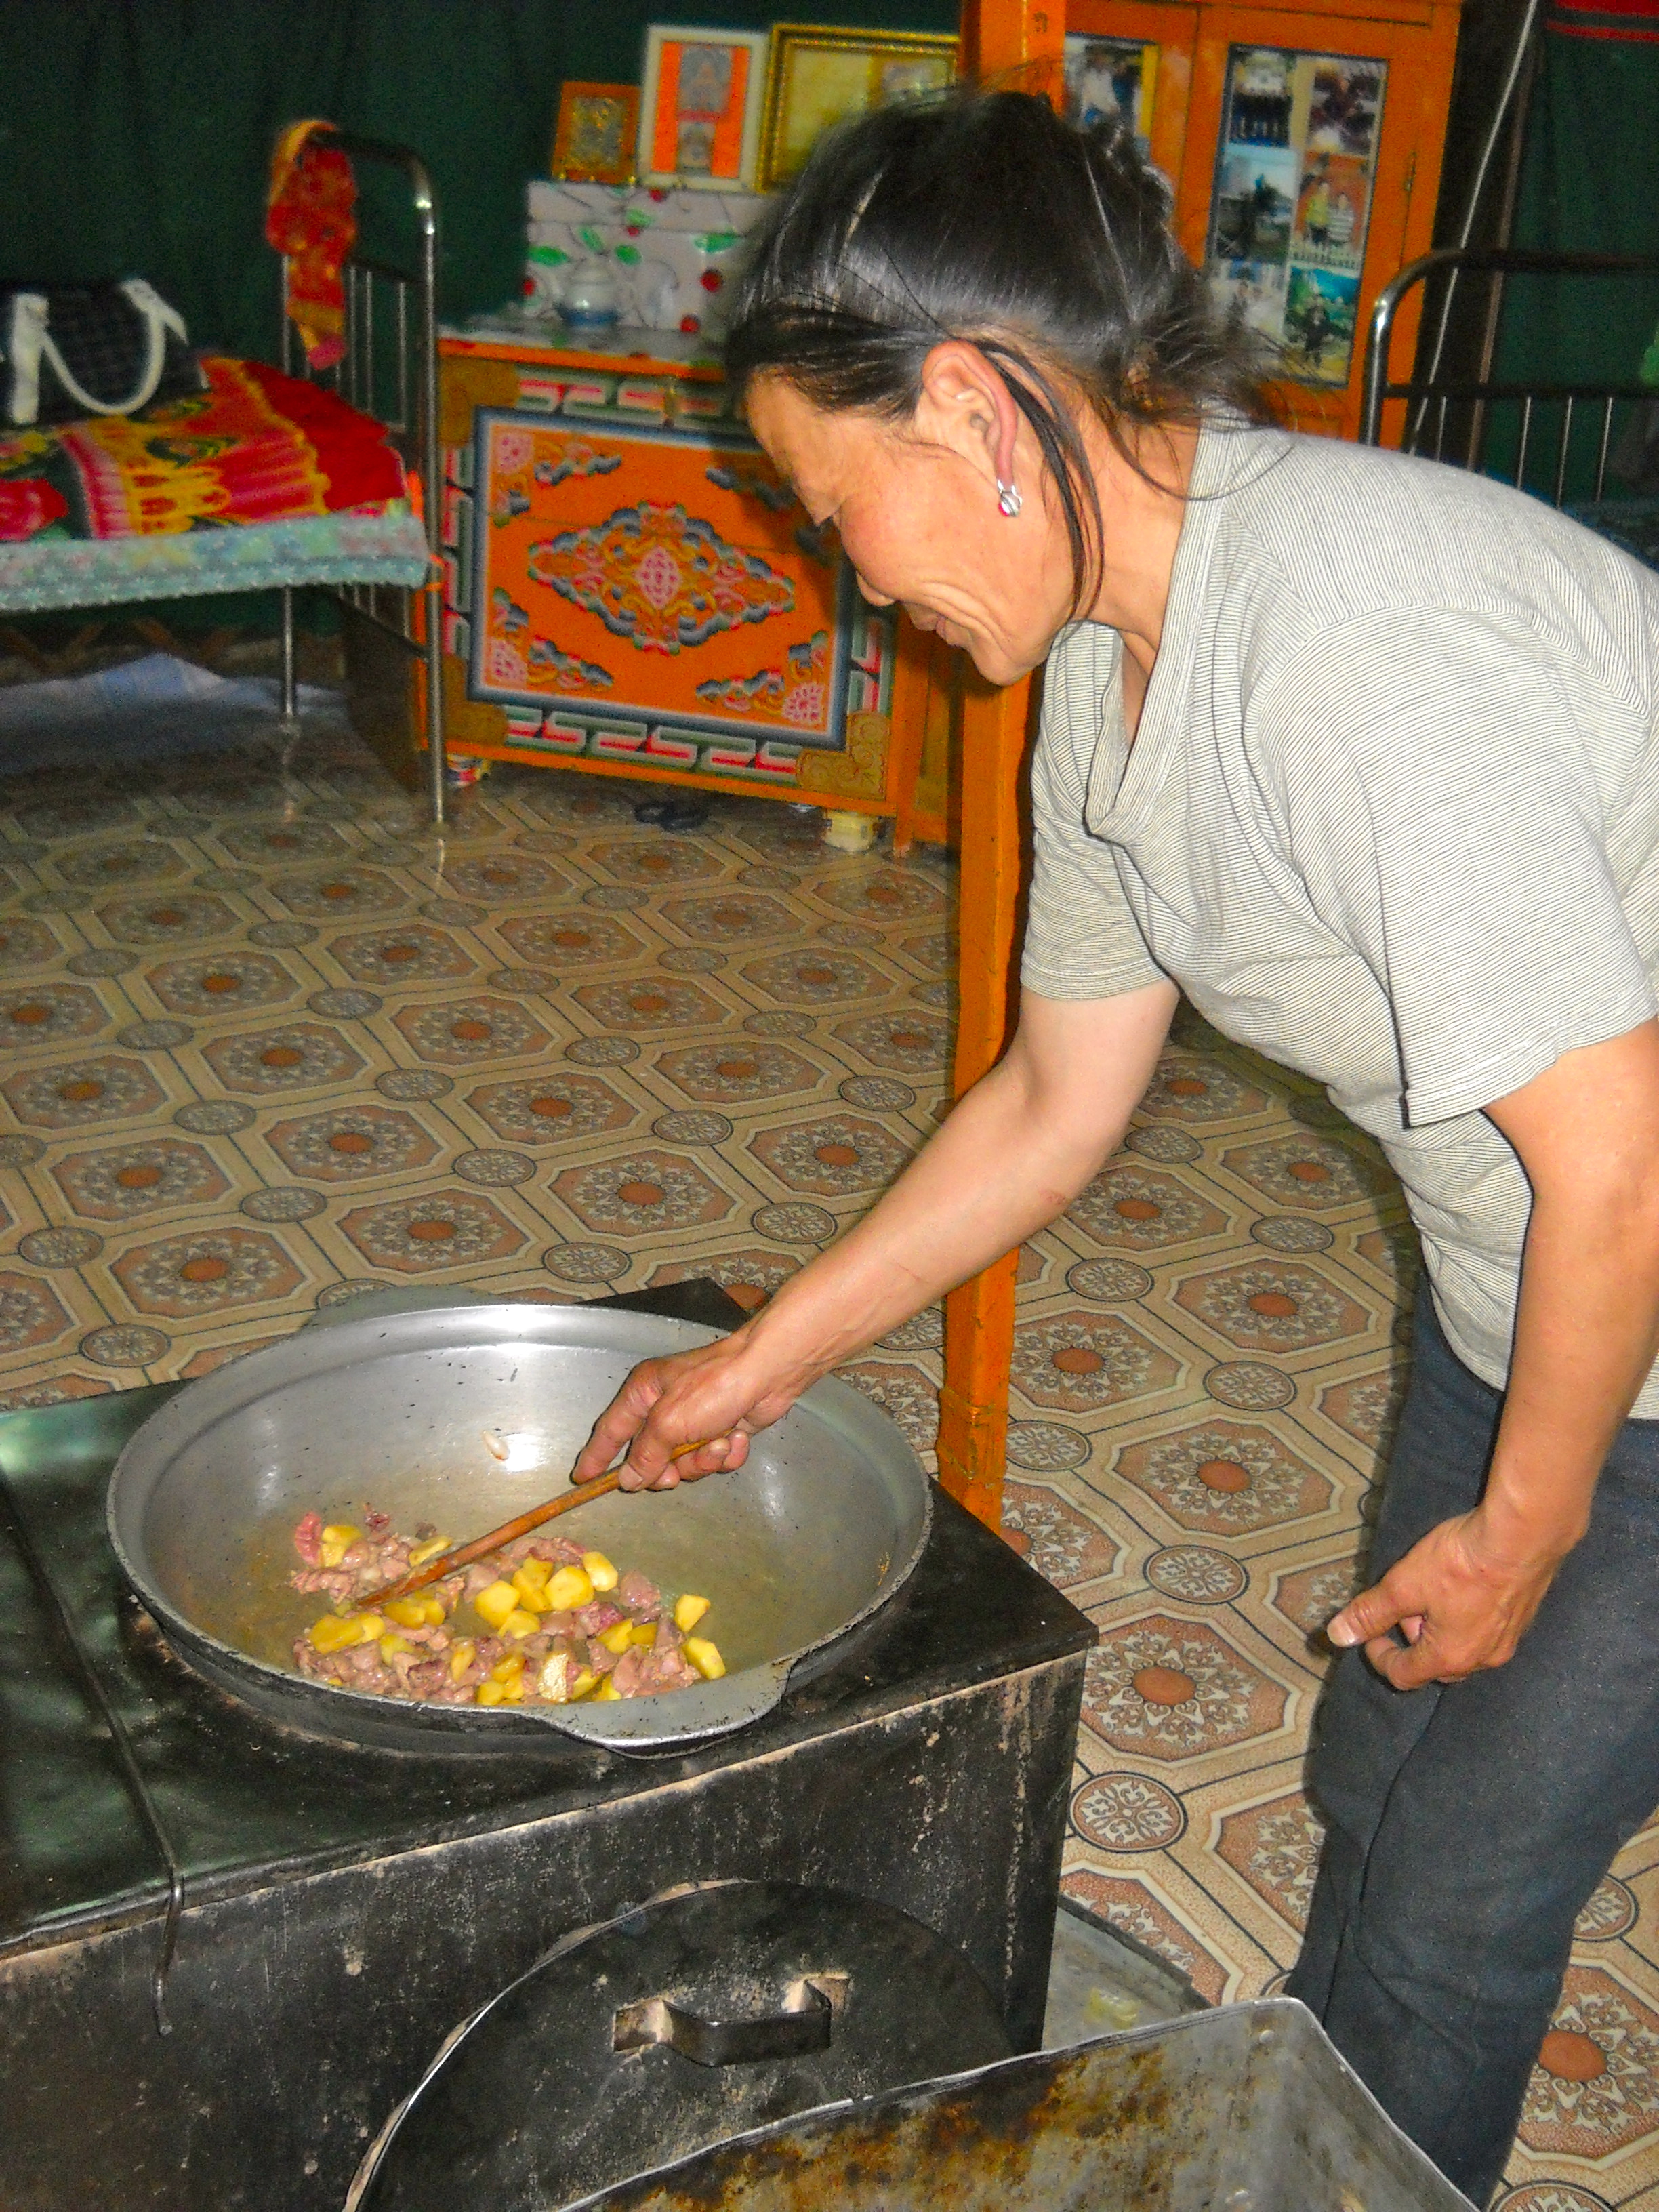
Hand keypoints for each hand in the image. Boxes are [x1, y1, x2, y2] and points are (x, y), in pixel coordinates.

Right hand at [572, 1329, 811, 1491]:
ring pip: (685, 1461)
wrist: (769, 1373)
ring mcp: (695, 1419)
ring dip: (704, 1459)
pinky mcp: (722, 1428)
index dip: (596, 1457)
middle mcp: (665, 1406)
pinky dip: (727, 1452)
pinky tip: (737, 1438)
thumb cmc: (712, 1388)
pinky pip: (714, 1456)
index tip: (582, 1480)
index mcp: (643, 1393)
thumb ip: (646, 1455)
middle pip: (651, 1456)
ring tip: (719, 1443)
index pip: (610, 1431)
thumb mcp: (669, 1424)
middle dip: (667, 1468)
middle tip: (673, 1475)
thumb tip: (628, 1480)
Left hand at [1326, 1507, 1572, 1688]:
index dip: (1380, 1656)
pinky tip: (1462, 1585)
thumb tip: (1337, 1636)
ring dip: (1439, 1628)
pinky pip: (1485, 1631)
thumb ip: (1371, 1612)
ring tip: (1432, 1589)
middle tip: (1405, 1604)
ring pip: (1463, 1648)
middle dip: (1413, 1639)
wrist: (1524, 1535)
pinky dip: (1466, 1618)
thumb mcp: (1404, 1585)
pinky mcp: (1523, 1618)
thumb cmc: (1460, 1563)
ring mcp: (1508, 1641)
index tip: (1370, 1632)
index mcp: (1450, 1658)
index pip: (1405, 1676)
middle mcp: (1483, 1659)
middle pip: (1436, 1665)